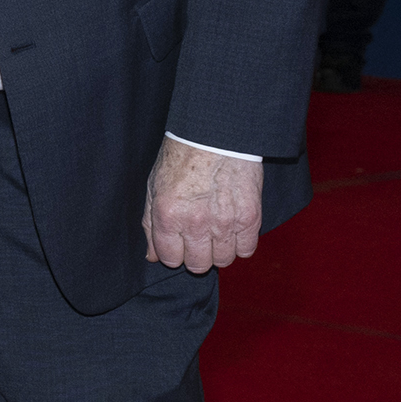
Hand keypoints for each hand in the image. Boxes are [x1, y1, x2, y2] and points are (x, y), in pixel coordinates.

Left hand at [142, 137, 262, 272]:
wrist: (214, 136)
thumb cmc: (181, 160)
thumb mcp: (154, 189)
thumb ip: (151, 226)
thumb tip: (152, 256)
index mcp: (168, 216)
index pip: (170, 259)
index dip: (173, 253)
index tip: (177, 245)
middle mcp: (195, 223)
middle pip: (198, 265)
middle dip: (195, 256)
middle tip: (197, 240)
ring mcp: (224, 222)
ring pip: (223, 260)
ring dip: (218, 251)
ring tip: (215, 233)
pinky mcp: (250, 217)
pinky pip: (247, 249)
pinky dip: (240, 244)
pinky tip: (233, 231)